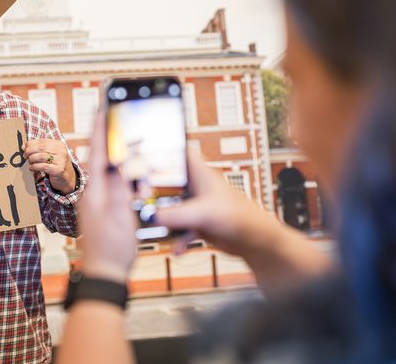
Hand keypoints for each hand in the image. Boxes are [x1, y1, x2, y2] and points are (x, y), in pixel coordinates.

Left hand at [24, 138, 76, 193]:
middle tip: (25, 155)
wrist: (67, 178)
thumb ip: (39, 149)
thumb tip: (24, 146)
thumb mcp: (51, 154)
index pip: (43, 141)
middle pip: (41, 148)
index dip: (31, 143)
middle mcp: (62, 151)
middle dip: (30, 151)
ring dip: (32, 159)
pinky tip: (31, 167)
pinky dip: (35, 166)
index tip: (24, 147)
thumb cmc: (56, 164)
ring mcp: (61, 161)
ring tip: (29, 161)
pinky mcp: (58, 170)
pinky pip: (43, 166)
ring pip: (41, 157)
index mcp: (59, 145)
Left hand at [78, 113, 136, 282]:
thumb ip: (119, 187)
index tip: (103, 108)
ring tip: (134, 165)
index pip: (96, 151)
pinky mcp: (101, 210)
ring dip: (122, 165)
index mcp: (93, 191)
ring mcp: (94, 202)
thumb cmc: (112, 249)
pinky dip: (123, 180)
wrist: (104, 274)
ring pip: (109, 173)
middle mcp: (90, 193)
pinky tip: (133, 182)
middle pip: (102, 158)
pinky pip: (112, 186)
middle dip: (114, 142)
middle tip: (122, 129)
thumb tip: (117, 162)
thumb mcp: (121, 215)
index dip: (100, 128)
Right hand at [155, 149, 275, 257]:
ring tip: (154, 227)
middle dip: (153, 190)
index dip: (163, 149)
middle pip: (168, 181)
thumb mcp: (204, 213)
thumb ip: (176, 215)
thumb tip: (152, 217)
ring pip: (171, 206)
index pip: (179, 151)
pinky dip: (177, 238)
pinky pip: (179, 228)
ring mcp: (196, 204)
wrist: (256, 242)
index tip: (143, 153)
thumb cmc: (241, 217)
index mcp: (200, 173)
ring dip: (163, 219)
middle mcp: (196, 186)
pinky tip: (176, 247)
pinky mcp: (197, 222)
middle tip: (139, 197)